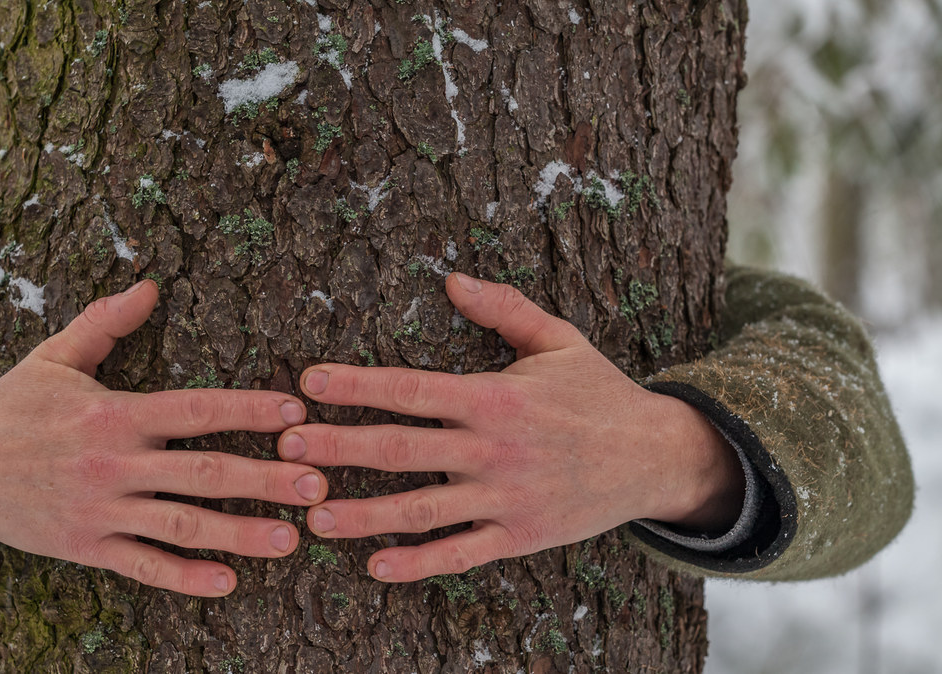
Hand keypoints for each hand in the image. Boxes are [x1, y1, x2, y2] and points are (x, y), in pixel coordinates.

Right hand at [0, 279, 327, 596]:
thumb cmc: (10, 409)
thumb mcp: (53, 357)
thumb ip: (105, 323)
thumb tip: (150, 283)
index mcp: (112, 413)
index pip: (194, 409)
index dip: (248, 410)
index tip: (295, 411)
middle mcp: (112, 464)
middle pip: (202, 472)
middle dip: (265, 478)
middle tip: (318, 483)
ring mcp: (100, 511)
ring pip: (182, 526)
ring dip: (241, 533)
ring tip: (292, 538)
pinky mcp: (87, 547)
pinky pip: (143, 567)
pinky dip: (185, 577)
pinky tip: (229, 581)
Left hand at [277, 272, 743, 582]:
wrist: (657, 456)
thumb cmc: (598, 393)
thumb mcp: (558, 339)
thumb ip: (503, 309)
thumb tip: (450, 278)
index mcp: (495, 396)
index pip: (411, 388)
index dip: (356, 386)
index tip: (308, 383)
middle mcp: (494, 447)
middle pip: (401, 448)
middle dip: (339, 447)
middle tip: (284, 450)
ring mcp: (505, 496)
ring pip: (421, 508)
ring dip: (363, 513)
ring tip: (312, 515)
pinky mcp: (518, 535)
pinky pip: (461, 553)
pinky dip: (418, 563)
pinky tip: (375, 566)